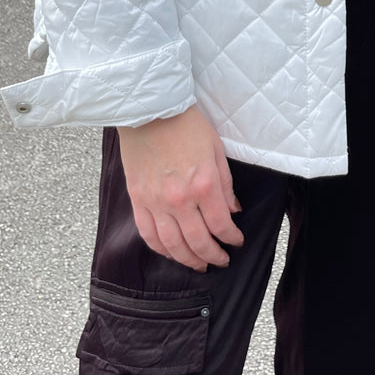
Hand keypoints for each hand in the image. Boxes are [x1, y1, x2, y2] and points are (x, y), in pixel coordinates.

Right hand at [118, 105, 243, 270]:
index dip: (232, 238)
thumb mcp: (216, 150)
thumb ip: (225, 184)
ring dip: (188, 260)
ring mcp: (156, 202)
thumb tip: (233, 211)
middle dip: (213, 256)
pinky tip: (171, 253)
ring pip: (172, 245)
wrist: (150, 110)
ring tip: (199, 264)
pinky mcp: (137, 200)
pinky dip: (161, 249)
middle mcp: (180, 199)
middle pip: (198, 241)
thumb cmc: (187, 125)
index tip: (236, 242)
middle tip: (221, 261)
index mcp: (204, 185)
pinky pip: (148, 234)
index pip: (221, 225)